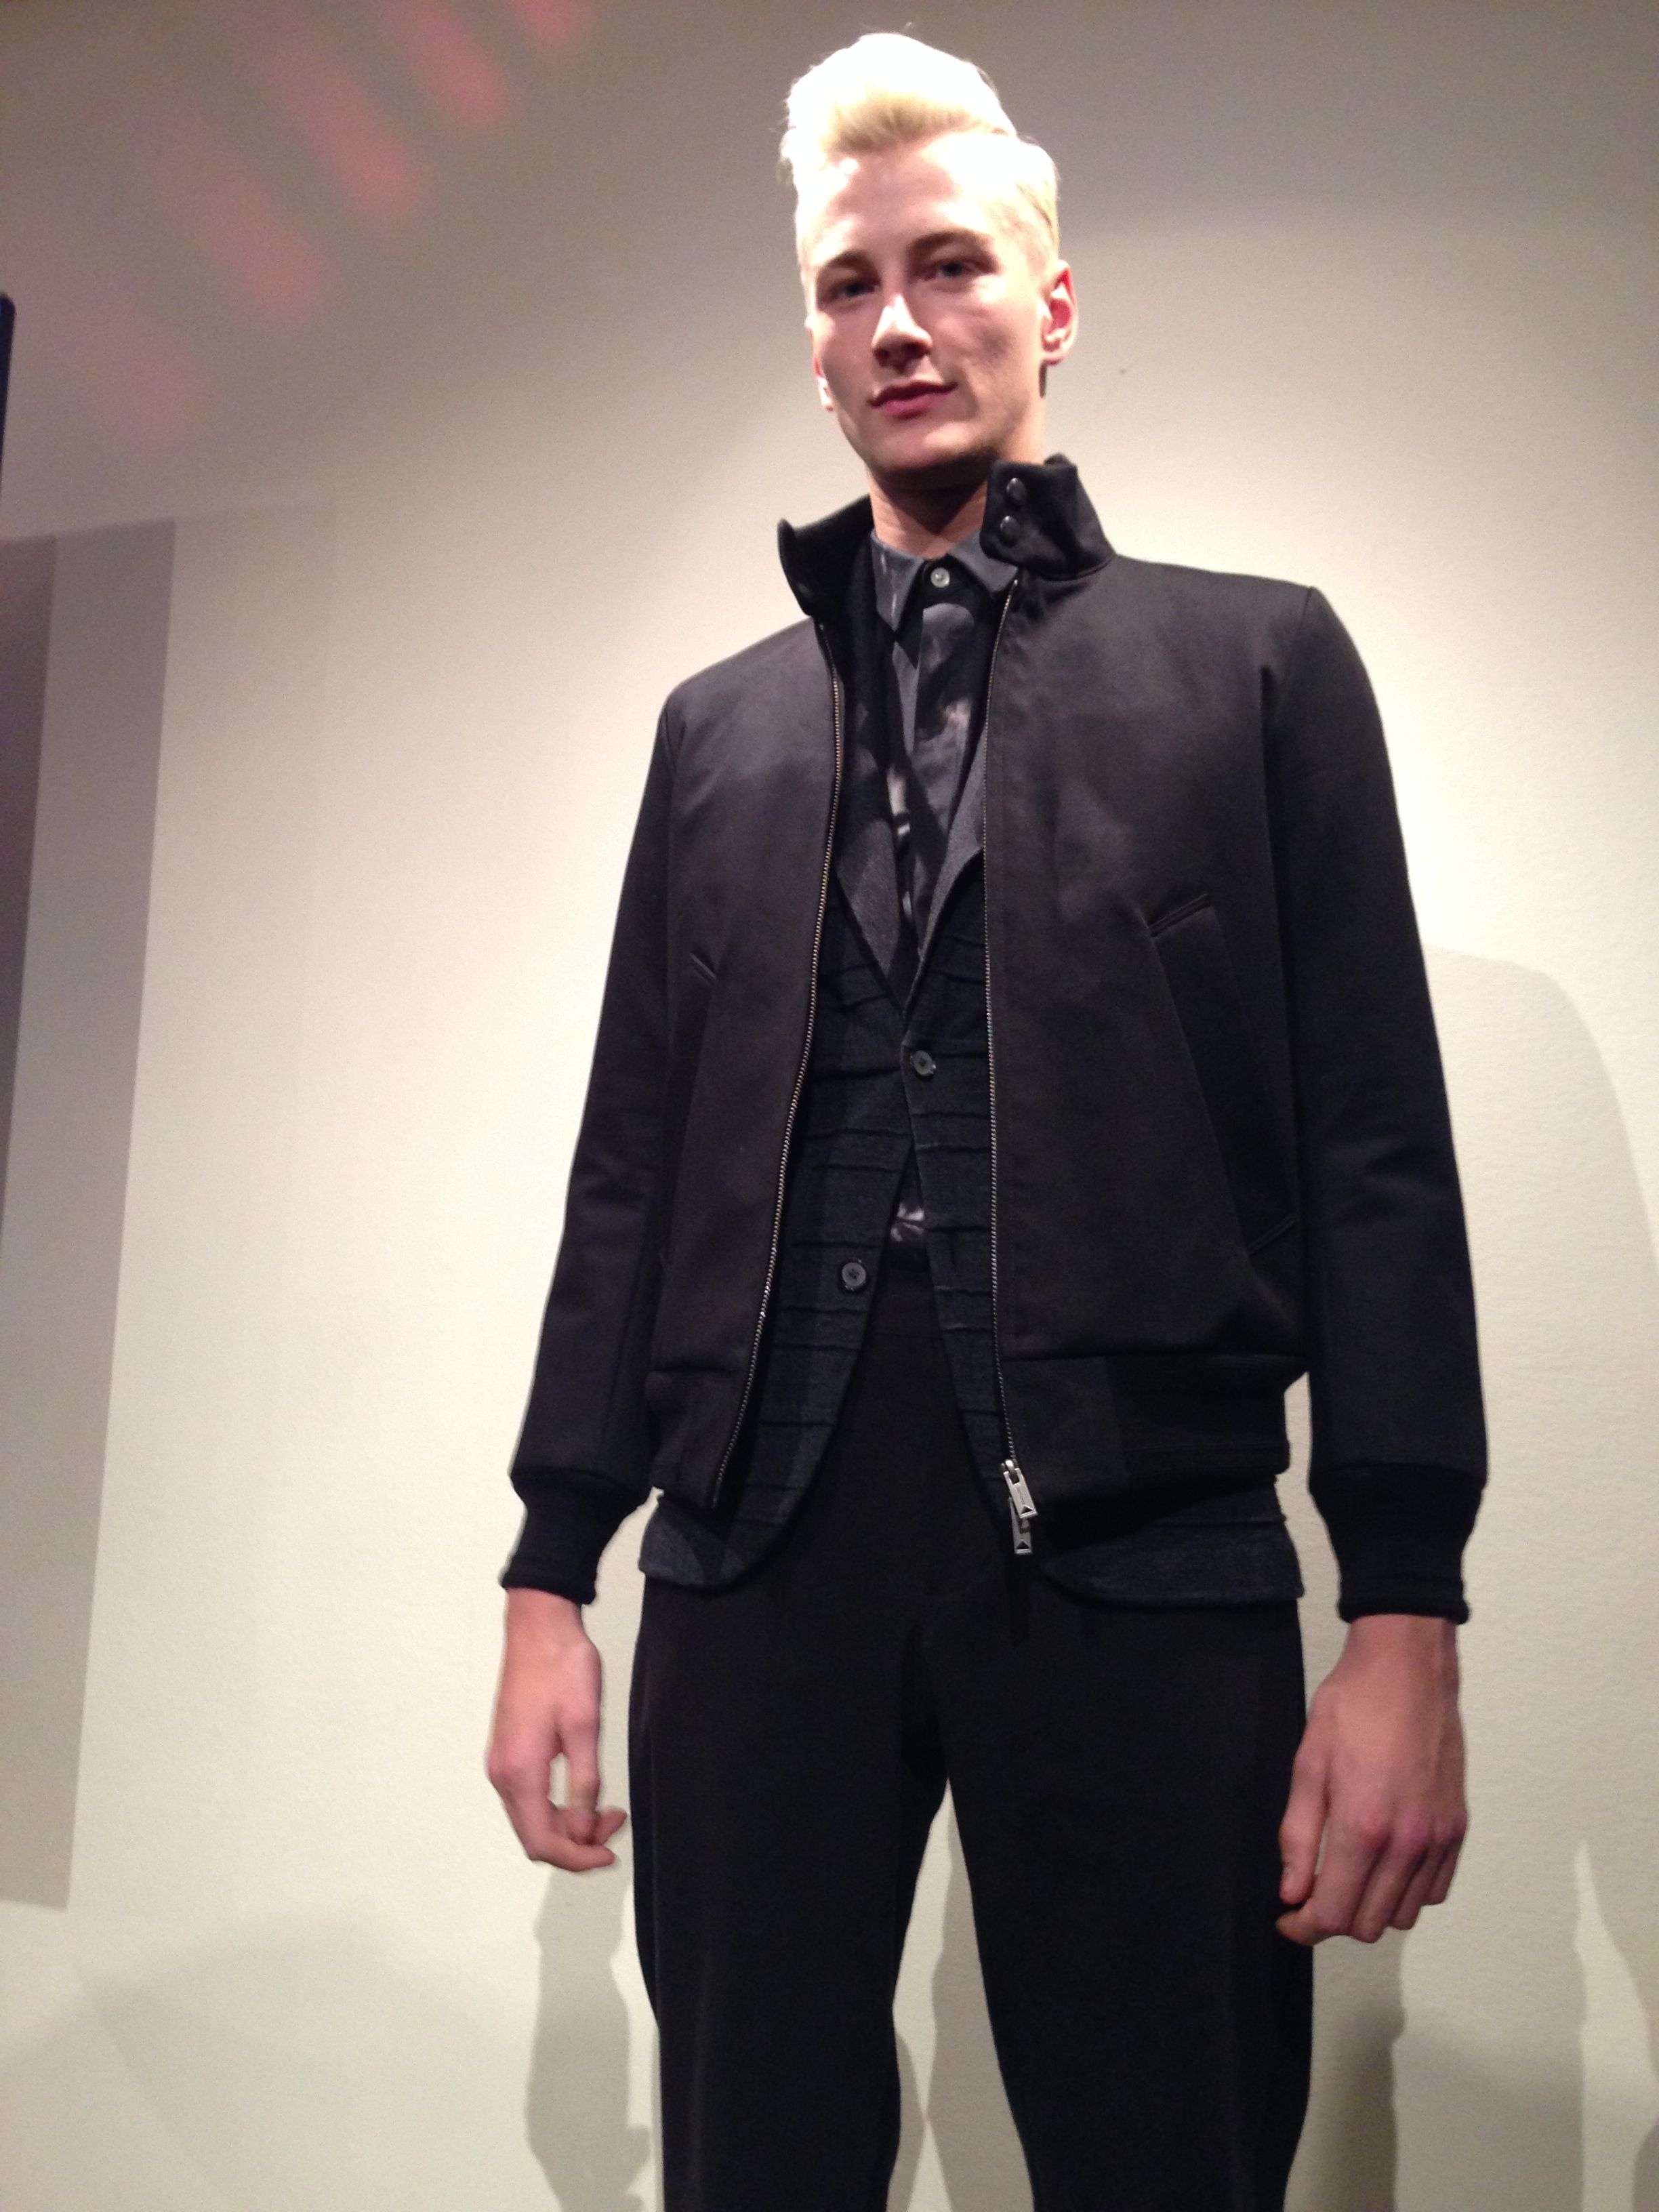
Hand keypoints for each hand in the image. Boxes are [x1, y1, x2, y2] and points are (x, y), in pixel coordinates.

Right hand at [487, 1589, 627, 1871]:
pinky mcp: (508, 1751)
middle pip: (534, 1836)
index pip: (543, 1842)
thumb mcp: (585, 1727)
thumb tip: (583, 1830)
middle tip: (616, 1822)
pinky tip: (584, 1791)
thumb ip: (584, 1784)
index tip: (611, 1853)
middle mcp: (502, 1774)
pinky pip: (528, 1797)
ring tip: (607, 1808)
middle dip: (576, 1841)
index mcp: (519, 1772)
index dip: (578, 1857)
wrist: (539, 1626)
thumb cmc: (563, 1669)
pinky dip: (555, 1805)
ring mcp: (501, 1762)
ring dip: (568, 1824)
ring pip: (531, 1818)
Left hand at [1277, 1613, 1465, 1944]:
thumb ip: (1299, 1836)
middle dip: (1334, 1919)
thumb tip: (1292, 1892)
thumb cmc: (1352, 1707)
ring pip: (1404, 1914)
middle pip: (1370, 1924)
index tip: (1288, 1919)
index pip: (1334, 1913)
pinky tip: (1384, 1864)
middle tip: (1311, 1893)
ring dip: (1371, 1908)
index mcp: (1364, 1827)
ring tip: (1347, 1876)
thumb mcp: (1308, 1764)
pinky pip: (1434, 1890)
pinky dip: (1407, 1892)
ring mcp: (1438, 1838)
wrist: (1407, 1669)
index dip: (1304, 1927)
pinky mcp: (1456, 1828)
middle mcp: (1408, 1842)